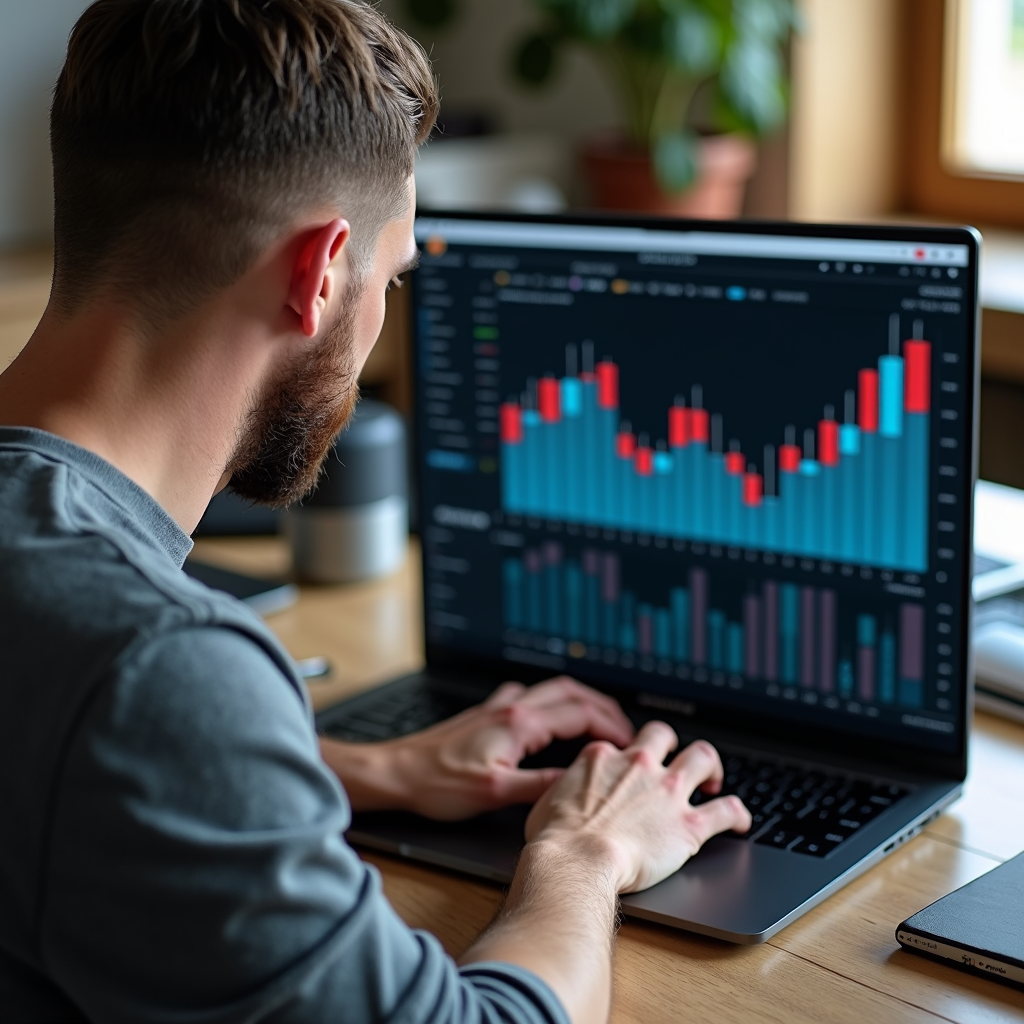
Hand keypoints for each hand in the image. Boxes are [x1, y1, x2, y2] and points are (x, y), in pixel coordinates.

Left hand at [323, 676, 634, 820]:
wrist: (396, 773)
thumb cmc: (437, 784)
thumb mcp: (496, 793)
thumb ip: (541, 786)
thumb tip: (579, 783)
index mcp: (519, 724)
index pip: (579, 714)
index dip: (610, 725)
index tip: (629, 740)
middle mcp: (511, 707)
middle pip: (571, 693)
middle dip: (603, 706)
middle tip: (625, 727)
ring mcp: (498, 707)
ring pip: (551, 690)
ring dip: (580, 700)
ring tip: (599, 719)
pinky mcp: (486, 714)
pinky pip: (528, 696)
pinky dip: (551, 701)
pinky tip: (548, 716)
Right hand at [524, 721, 750, 893]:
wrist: (576, 861)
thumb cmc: (556, 840)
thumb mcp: (546, 802)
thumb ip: (563, 791)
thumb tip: (560, 800)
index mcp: (602, 757)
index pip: (623, 743)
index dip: (629, 755)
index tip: (632, 767)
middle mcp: (638, 765)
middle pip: (665, 734)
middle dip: (674, 745)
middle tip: (677, 763)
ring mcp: (667, 791)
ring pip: (703, 756)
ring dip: (712, 766)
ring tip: (713, 781)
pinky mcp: (689, 824)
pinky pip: (727, 809)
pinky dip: (739, 813)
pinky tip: (742, 822)